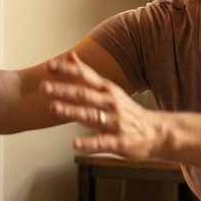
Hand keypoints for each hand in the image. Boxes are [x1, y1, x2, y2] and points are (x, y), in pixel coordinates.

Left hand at [41, 52, 163, 158]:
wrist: (156, 132)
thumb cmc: (127, 111)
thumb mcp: (109, 89)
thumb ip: (87, 74)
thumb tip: (70, 56)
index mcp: (107, 90)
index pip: (85, 77)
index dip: (67, 71)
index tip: (49, 65)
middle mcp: (111, 104)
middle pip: (85, 95)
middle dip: (64, 90)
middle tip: (44, 86)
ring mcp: (115, 123)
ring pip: (91, 116)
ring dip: (72, 111)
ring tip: (54, 108)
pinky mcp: (119, 142)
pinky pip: (102, 142)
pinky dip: (89, 143)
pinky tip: (75, 144)